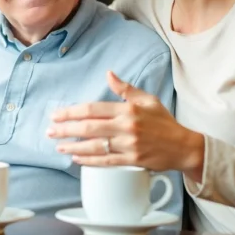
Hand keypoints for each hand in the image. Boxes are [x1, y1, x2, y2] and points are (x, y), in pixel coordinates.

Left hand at [47, 71, 204, 177]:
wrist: (183, 146)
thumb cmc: (163, 121)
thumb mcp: (147, 99)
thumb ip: (125, 88)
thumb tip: (108, 74)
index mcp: (128, 109)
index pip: (93, 109)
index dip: (72, 112)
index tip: (57, 115)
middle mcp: (127, 126)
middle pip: (89, 127)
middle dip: (66, 129)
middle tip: (51, 131)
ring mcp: (129, 145)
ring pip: (95, 146)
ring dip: (73, 147)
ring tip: (59, 146)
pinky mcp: (132, 161)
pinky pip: (106, 161)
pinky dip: (89, 161)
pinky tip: (77, 159)